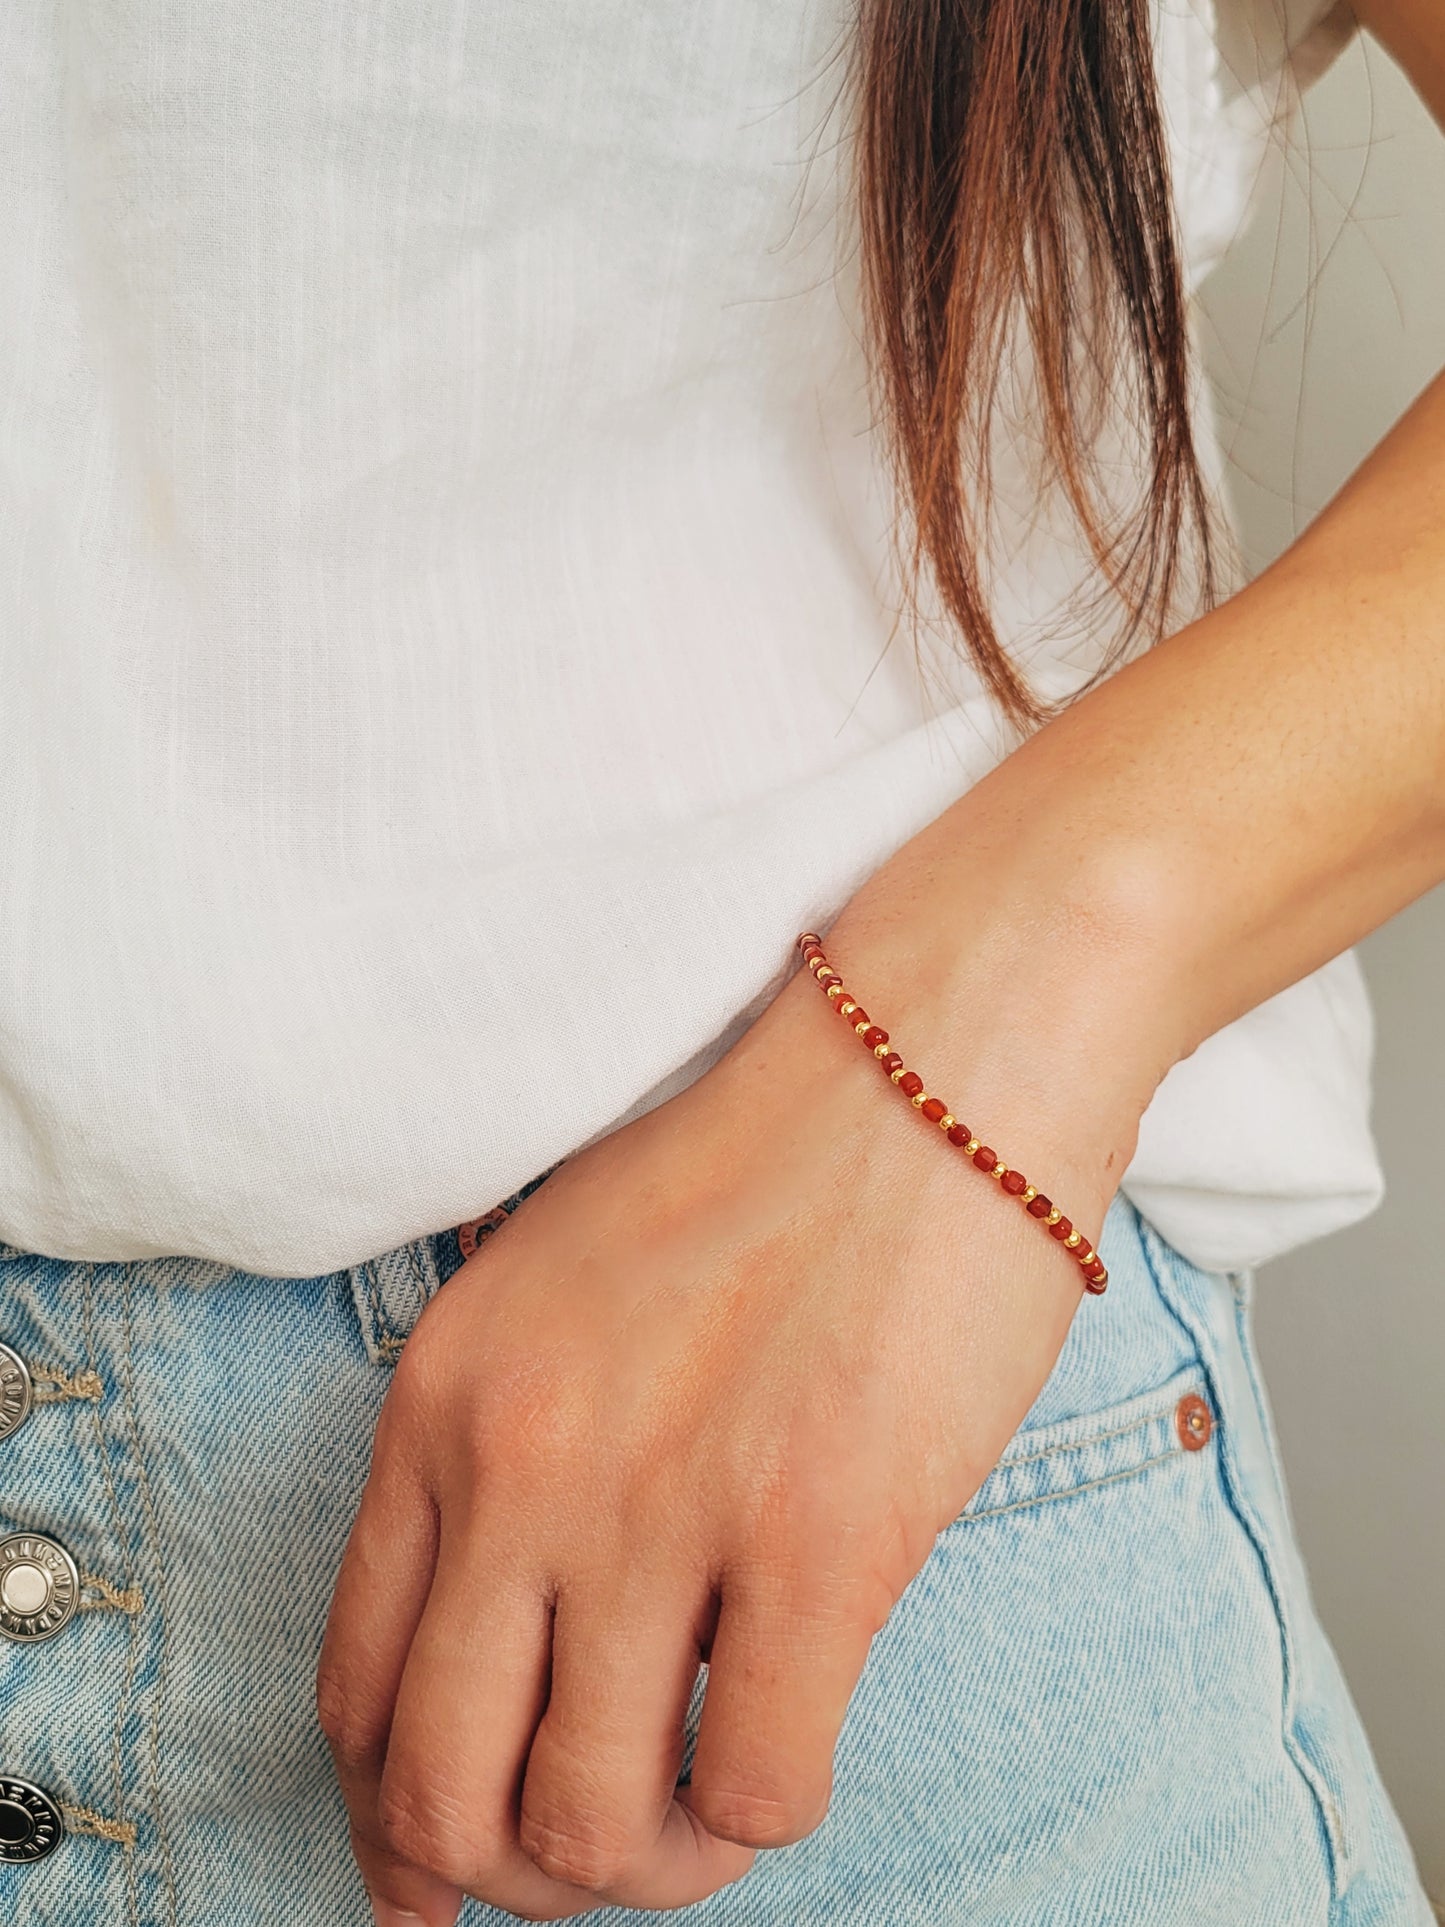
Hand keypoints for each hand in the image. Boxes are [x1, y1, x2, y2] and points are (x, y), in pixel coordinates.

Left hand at [316, 892, 1149, 1923]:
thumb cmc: (764, 1163)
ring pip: (589, 1829)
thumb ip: (508, 1445)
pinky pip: (758, 1790)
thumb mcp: (557, 1279)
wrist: (930, 1055)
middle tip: (593, 1854)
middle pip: (441, 1793)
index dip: (393, 1816)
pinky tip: (790, 1739)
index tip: (443, 1868)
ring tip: (702, 1808)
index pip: (353, 1686)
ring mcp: (664, 1506)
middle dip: (509, 1875)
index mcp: (445, 1397)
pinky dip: (764, 1812)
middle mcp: (523, 1464)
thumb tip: (520, 1639)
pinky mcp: (821, 1537)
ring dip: (648, 1863)